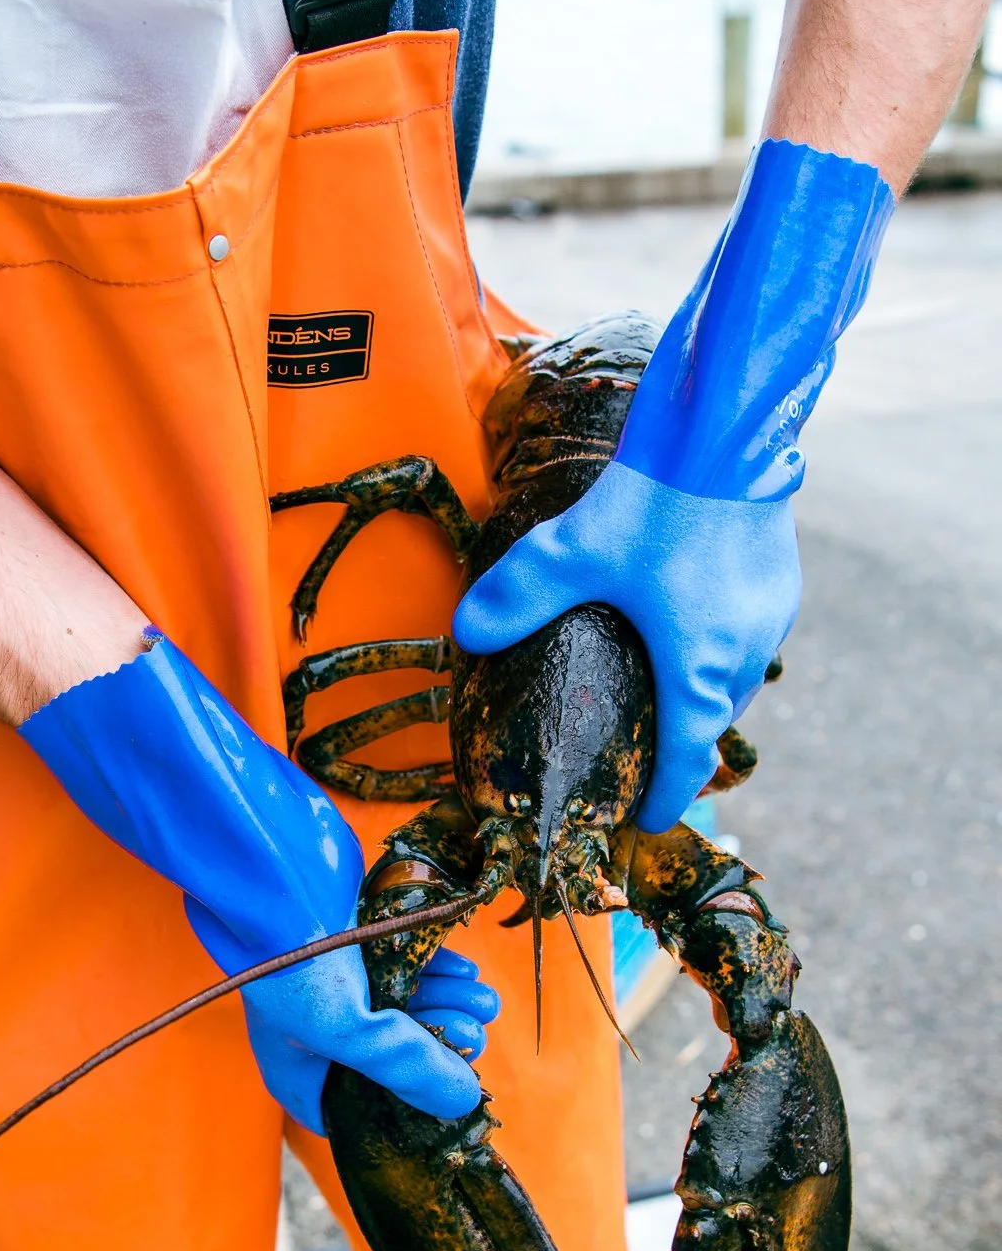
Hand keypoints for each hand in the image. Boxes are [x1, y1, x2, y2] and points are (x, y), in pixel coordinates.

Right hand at [22, 634, 491, 1133]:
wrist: (265, 856)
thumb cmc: (287, 950)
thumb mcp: (349, 1025)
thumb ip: (407, 1065)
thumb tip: (464, 1102)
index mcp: (296, 1066)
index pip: (349, 1115)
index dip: (396, 1115)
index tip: (440, 1103)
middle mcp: (313, 1030)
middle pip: (387, 1061)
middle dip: (434, 1050)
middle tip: (472, 1041)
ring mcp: (335, 983)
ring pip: (403, 1010)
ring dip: (446, 1009)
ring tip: (483, 1005)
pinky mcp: (354, 941)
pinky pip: (405, 968)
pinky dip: (437, 973)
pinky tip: (467, 975)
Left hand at [453, 464, 799, 832]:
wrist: (730, 431)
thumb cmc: (658, 499)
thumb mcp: (570, 552)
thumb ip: (516, 596)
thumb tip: (468, 634)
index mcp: (699, 666)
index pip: (687, 757)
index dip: (667, 795)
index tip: (651, 819)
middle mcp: (746, 653)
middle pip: (713, 721)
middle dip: (682, 745)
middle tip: (644, 756)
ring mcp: (772, 618)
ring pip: (736, 681)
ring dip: (704, 696)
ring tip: (664, 694)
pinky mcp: (782, 583)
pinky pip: (751, 640)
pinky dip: (722, 652)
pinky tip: (689, 626)